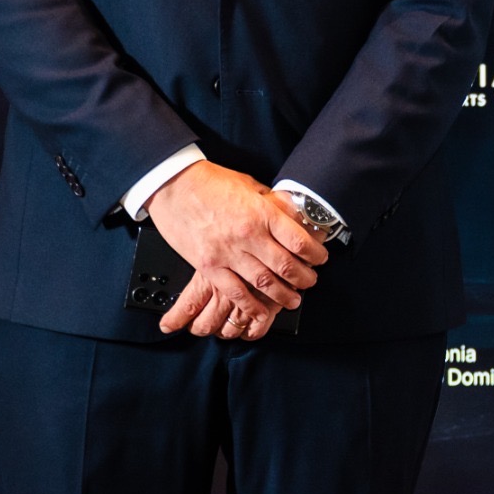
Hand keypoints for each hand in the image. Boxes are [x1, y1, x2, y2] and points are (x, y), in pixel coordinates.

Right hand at [147, 161, 328, 338]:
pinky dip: (250, 305)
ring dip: (282, 295)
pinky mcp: (208, 266)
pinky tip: (260, 311)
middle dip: (304, 278)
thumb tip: (290, 213)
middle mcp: (247, 235)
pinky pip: (234, 292)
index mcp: (261, 213)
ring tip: (293, 300)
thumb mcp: (249, 186)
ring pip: (263, 283)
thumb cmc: (209, 182)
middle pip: (286, 265)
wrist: (173, 185)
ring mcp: (227, 253)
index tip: (320, 259)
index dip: (315, 254)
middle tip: (310, 282)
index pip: (299, 241)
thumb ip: (270, 203)